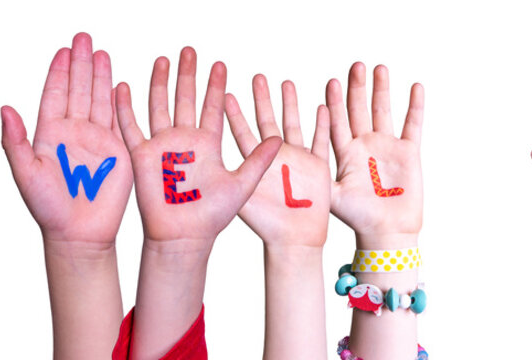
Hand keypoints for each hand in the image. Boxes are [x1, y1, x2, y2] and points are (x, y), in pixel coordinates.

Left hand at [1, 33, 131, 244]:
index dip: (59, 71)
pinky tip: (118, 84)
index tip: (64, 50)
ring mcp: (96, 140)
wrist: (79, 233)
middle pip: (78, 89)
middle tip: (84, 38)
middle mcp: (72, 132)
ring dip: (100, 76)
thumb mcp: (25, 173)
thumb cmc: (48, 208)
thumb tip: (4, 109)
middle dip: (81, 63)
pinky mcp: (117, 151)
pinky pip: (118, 120)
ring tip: (101, 53)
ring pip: (98, 99)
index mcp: (49, 134)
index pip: (55, 94)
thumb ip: (14, 141)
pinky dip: (118, 101)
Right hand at [114, 47, 280, 245]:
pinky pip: (131, 128)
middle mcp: (185, 141)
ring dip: (159, 83)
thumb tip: (279, 138)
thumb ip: (259, 160)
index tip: (220, 64)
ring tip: (163, 60)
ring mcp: (162, 147)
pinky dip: (125, 108)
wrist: (185, 237)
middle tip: (190, 51)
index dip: (216, 86)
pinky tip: (123, 86)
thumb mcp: (243, 184)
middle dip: (187, 75)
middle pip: (185, 99)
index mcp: (208, 144)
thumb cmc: (213, 216)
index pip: (213, 107)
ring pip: (159, 106)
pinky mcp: (141, 157)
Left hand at [226, 75, 330, 246]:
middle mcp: (276, 158)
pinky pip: (321, 140)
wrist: (295, 240)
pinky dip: (322, 124)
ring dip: (290, 104)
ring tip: (286, 83)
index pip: (242, 132)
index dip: (235, 113)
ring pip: (293, 124)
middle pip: (268, 122)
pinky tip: (323, 105)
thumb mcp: (244, 197)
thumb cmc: (268, 225)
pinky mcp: (318, 167)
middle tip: (257, 78)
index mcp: (256, 164)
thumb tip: (208, 160)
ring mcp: (298, 160)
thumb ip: (232, 176)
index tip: (224, 92)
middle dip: (262, 99)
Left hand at [327, 63, 423, 248]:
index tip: (332, 81)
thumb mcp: (331, 196)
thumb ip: (318, 176)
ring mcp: (387, 146)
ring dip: (381, 90)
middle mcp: (364, 145)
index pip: (337, 120)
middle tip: (356, 65)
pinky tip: (415, 87)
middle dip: (357, 88)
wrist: (387, 232)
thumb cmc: (358, 218)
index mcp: (345, 153)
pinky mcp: (408, 153)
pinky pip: (412, 125)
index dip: (335, 101)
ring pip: (383, 111)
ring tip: (379, 68)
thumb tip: (294, 163)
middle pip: (359, 109)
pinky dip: (414, 107)